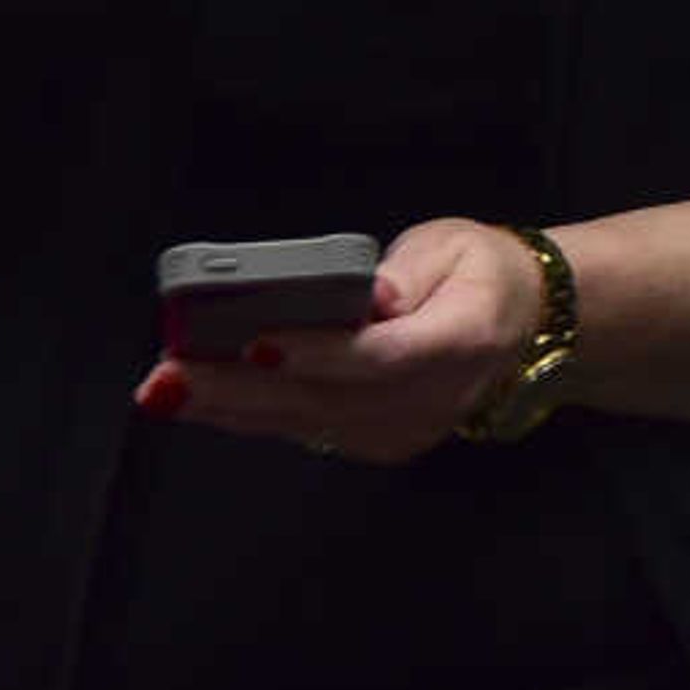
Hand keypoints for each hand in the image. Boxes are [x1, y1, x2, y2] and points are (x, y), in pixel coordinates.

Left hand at [129, 217, 542, 463]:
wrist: (523, 325)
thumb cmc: (479, 273)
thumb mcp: (453, 246)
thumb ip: (411, 271)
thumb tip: (372, 298)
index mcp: (463, 340)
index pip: (382, 357)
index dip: (318, 353)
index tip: (256, 340)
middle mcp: (433, 400)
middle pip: (328, 401)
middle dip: (240, 389)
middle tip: (168, 376)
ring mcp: (406, 431)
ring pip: (309, 425)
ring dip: (231, 409)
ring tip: (166, 389)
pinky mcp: (381, 443)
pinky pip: (310, 432)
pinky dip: (254, 417)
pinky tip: (205, 400)